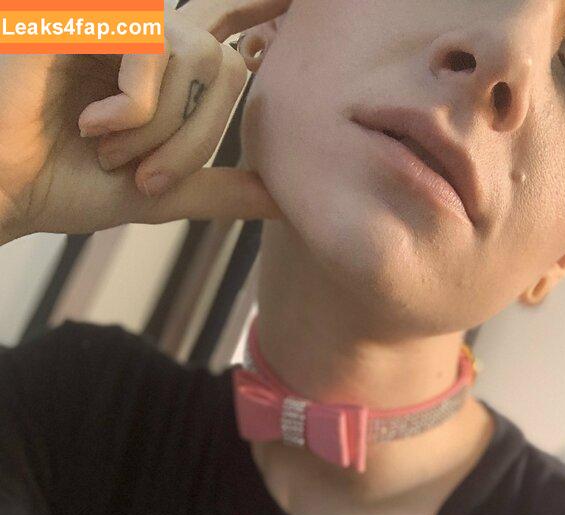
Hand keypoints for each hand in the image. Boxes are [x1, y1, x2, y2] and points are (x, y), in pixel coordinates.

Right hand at [0, 0, 289, 240]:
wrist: (6, 189)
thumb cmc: (65, 185)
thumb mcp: (159, 194)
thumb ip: (219, 189)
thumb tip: (283, 197)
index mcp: (161, 68)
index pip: (225, 28)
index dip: (258, 10)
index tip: (288, 6)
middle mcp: (141, 34)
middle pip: (226, 63)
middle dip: (198, 139)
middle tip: (148, 178)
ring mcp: (111, 19)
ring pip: (196, 58)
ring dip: (162, 130)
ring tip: (111, 154)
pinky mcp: (83, 13)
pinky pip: (151, 49)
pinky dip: (134, 109)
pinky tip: (90, 125)